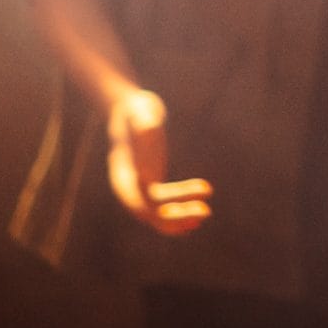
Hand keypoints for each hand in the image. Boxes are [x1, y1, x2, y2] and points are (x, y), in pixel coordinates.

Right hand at [104, 87, 213, 236]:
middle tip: (206, 211)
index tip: (179, 204)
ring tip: (206, 212)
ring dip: (181, 217)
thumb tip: (150, 131)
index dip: (159, 206)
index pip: (138, 199)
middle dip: (176, 217)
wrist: (131, 111)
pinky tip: (199, 212)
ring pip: (159, 214)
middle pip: (149, 213)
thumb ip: (143, 122)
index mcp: (121, 175)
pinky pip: (165, 206)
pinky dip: (180, 212)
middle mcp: (129, 186)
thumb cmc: (135, 110)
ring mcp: (140, 187)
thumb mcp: (139, 111)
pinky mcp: (153, 184)